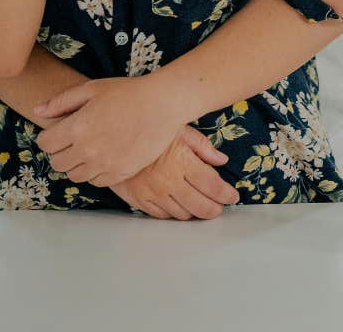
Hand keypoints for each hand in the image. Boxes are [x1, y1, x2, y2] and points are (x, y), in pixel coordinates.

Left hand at [33, 75, 192, 186]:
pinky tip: (102, 156)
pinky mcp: (120, 173)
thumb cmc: (128, 92)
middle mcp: (87, 150)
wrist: (162, 105)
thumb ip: (62, 102)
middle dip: (59, 151)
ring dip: (75, 164)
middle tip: (71, 140)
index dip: (47, 137)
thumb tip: (37, 110)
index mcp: (77, 127)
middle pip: (57, 163)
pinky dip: (93, 172)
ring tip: (87, 148)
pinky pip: (95, 181)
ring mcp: (104, 164)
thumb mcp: (92, 89)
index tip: (56, 132)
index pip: (45, 144)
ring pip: (74, 176)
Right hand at [110, 126, 239, 219]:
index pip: (213, 186)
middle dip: (215, 209)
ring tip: (201, 205)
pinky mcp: (139, 200)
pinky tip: (180, 206)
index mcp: (182, 161)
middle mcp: (169, 181)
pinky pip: (162, 216)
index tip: (232, 196)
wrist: (110, 134)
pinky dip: (174, 214)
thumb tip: (221, 160)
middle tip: (220, 206)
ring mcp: (153, 193)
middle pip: (201, 206)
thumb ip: (202, 145)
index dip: (226, 195)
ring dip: (195, 213)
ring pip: (183, 214)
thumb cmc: (147, 127)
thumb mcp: (178, 127)